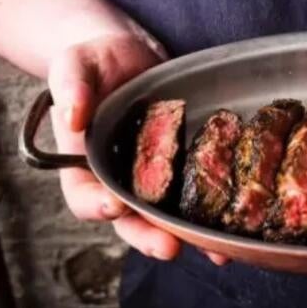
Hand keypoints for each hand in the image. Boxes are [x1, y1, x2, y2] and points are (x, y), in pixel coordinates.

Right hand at [48, 33, 228, 265]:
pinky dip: (213, 211)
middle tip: (169, 248)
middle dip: (148, 236)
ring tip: (215, 252)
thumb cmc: (94, 61)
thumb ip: (72, 88)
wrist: (129, 54)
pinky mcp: (182, 167)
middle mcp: (118, 179)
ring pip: (166, 216)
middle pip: (129, 220)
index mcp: (83, 164)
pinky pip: (194, 193)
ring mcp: (151, 177)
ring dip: (188, 235)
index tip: (115, 207)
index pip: (84, 195)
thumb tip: (74, 116)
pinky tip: (235, 227)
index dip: (97, 205)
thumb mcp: (76, 66)